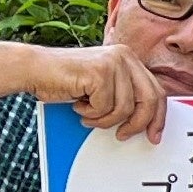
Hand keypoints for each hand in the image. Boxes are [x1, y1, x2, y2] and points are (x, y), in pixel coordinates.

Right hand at [31, 41, 168, 142]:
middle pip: (148, 100)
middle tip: (123, 134)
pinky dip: (91, 113)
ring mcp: (112, 63)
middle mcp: (124, 56)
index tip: (154, 134)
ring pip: (124, 108)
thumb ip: (123, 94)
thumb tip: (145, 120)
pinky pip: (105, 107)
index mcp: (128, 58)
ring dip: (104, 119)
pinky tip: (79, 104)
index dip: (158, 117)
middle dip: (137, 124)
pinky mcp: (99, 72)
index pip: (156, 91)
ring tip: (89, 113)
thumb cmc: (65, 80)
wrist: (35, 69)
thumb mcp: (103, 86)